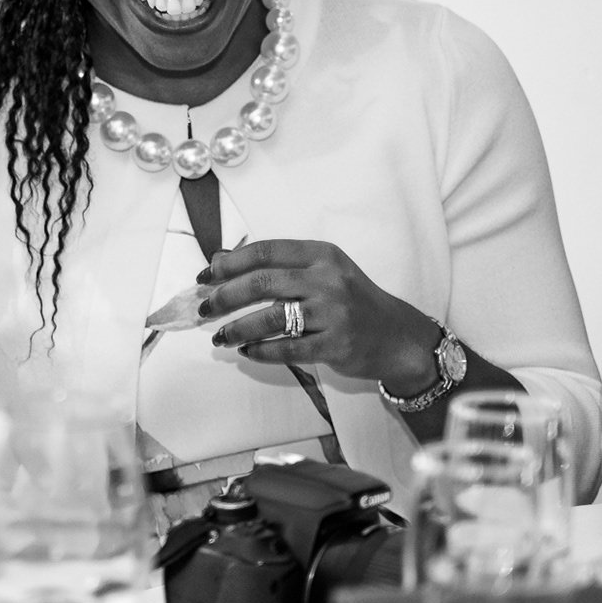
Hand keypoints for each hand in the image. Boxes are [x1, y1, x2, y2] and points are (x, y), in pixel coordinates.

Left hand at [199, 239, 441, 393]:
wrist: (396, 336)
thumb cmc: (350, 301)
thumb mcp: (320, 272)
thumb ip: (274, 266)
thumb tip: (219, 260)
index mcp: (321, 255)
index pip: (266, 251)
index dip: (230, 264)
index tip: (205, 277)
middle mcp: (328, 279)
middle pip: (263, 282)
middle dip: (225, 297)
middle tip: (204, 309)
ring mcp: (334, 312)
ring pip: (271, 318)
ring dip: (238, 328)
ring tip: (220, 337)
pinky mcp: (336, 344)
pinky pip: (287, 349)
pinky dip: (261, 351)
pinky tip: (247, 351)